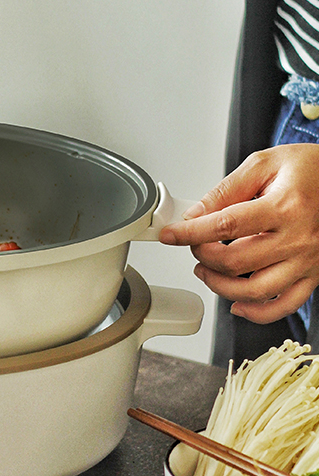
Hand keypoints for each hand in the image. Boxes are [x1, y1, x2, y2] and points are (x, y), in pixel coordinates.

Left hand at [159, 144, 318, 323]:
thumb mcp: (263, 164)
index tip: (170, 234)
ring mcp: (307, 262)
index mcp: (285, 206)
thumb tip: (195, 215)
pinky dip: (256, 312)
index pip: (225, 226)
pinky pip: (284, 306)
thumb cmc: (309, 169)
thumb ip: (226, 190)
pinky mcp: (313, 276)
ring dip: (220, 286)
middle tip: (194, 245)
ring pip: (255, 291)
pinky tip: (236, 302)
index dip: (190, 232)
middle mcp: (298, 239)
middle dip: (203, 256)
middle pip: (236, 262)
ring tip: (206, 270)